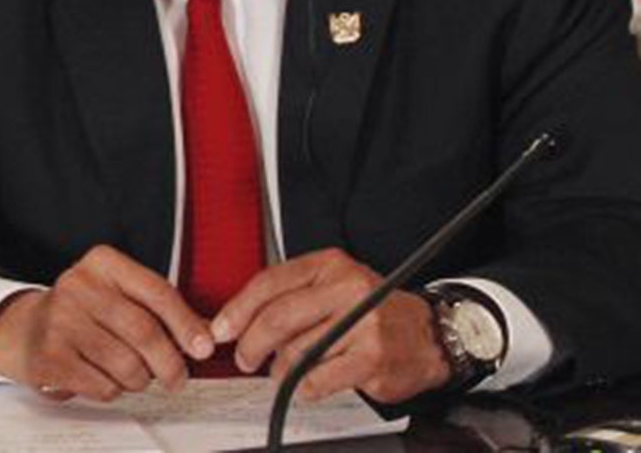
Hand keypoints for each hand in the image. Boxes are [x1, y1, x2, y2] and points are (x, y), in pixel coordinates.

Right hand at [0, 245, 214, 400]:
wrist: (25, 329)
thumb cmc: (84, 314)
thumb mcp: (119, 295)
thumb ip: (160, 310)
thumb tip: (207, 336)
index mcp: (102, 264)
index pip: (156, 291)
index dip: (186, 323)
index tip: (204, 348)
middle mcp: (78, 285)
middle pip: (144, 332)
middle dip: (170, 364)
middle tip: (177, 379)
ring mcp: (60, 320)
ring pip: (127, 365)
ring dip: (140, 380)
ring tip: (133, 374)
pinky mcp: (51, 355)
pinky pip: (104, 386)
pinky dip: (114, 390)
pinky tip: (103, 376)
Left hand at [214, 248, 450, 402]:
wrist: (431, 334)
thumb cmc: (376, 310)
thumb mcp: (336, 284)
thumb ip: (294, 294)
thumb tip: (241, 318)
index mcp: (330, 265)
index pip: (270, 282)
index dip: (238, 309)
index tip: (222, 328)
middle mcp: (346, 289)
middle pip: (278, 317)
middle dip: (251, 343)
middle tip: (244, 357)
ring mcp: (362, 325)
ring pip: (296, 351)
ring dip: (279, 369)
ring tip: (281, 372)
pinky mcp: (371, 359)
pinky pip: (318, 379)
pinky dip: (303, 387)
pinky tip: (305, 385)